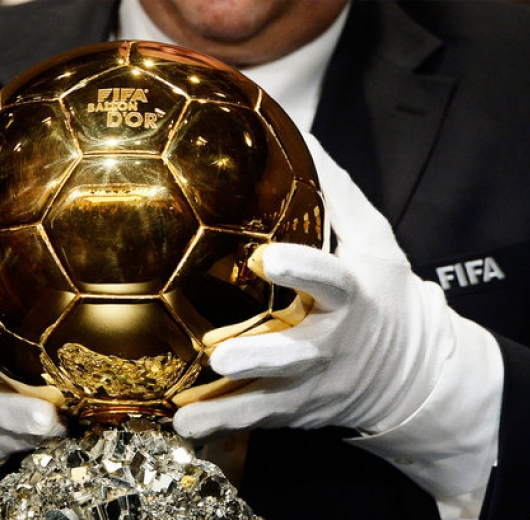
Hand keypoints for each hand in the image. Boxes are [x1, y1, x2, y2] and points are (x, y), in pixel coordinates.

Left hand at [174, 133, 459, 437]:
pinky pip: (256, 419)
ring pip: (269, 396)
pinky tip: (184, 430)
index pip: (330, 281)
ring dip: (229, 405)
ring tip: (187, 415)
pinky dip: (221, 426)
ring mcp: (310, 383)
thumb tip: (301, 132)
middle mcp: (328, 343)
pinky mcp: (294, 408)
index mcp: (350, 296)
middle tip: (220, 352)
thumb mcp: (376, 242)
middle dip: (261, 354)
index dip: (303, 270)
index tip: (268, 258)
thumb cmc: (384, 296)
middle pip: (296, 352)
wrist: (409, 373)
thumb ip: (338, 195)